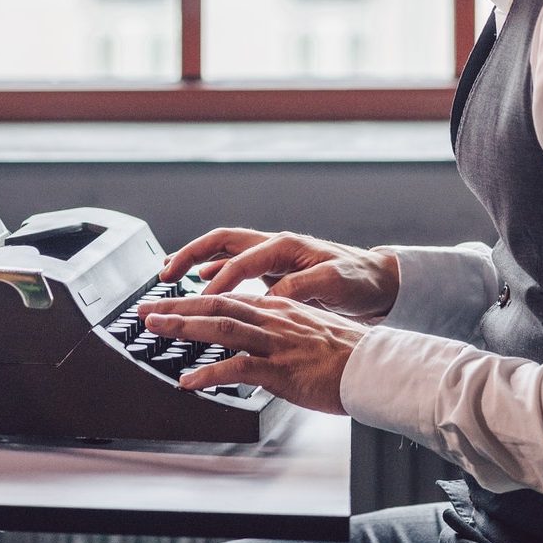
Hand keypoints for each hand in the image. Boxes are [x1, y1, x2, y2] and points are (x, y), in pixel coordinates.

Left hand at [137, 292, 365, 414]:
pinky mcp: (282, 368)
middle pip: (218, 304)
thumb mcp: (308, 334)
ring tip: (157, 331)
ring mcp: (277, 341)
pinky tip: (189, 382)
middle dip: (178, 306)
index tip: (169, 303)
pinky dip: (210, 374)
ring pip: (223, 326)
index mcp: (279, 308)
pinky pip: (239, 367)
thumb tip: (256, 344)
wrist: (375, 367)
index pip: (229, 297)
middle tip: (146, 311)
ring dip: (185, 327)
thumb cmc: (346, 356)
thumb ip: (280, 333)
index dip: (195, 299)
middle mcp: (274, 318)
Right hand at [161, 227, 399, 321]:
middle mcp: (274, 246)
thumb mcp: (333, 282)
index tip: (199, 300)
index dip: (217, 280)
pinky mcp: (274, 271)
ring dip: (196, 260)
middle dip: (190, 255)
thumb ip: (299, 287)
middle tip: (164, 275)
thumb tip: (267, 297)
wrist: (378, 281)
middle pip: (221, 242)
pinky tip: (200, 282)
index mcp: (285, 246)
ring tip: (169, 274)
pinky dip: (213, 272)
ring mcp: (272, 258)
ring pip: (224, 252)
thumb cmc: (359, 279)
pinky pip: (235, 267)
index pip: (240, 260)